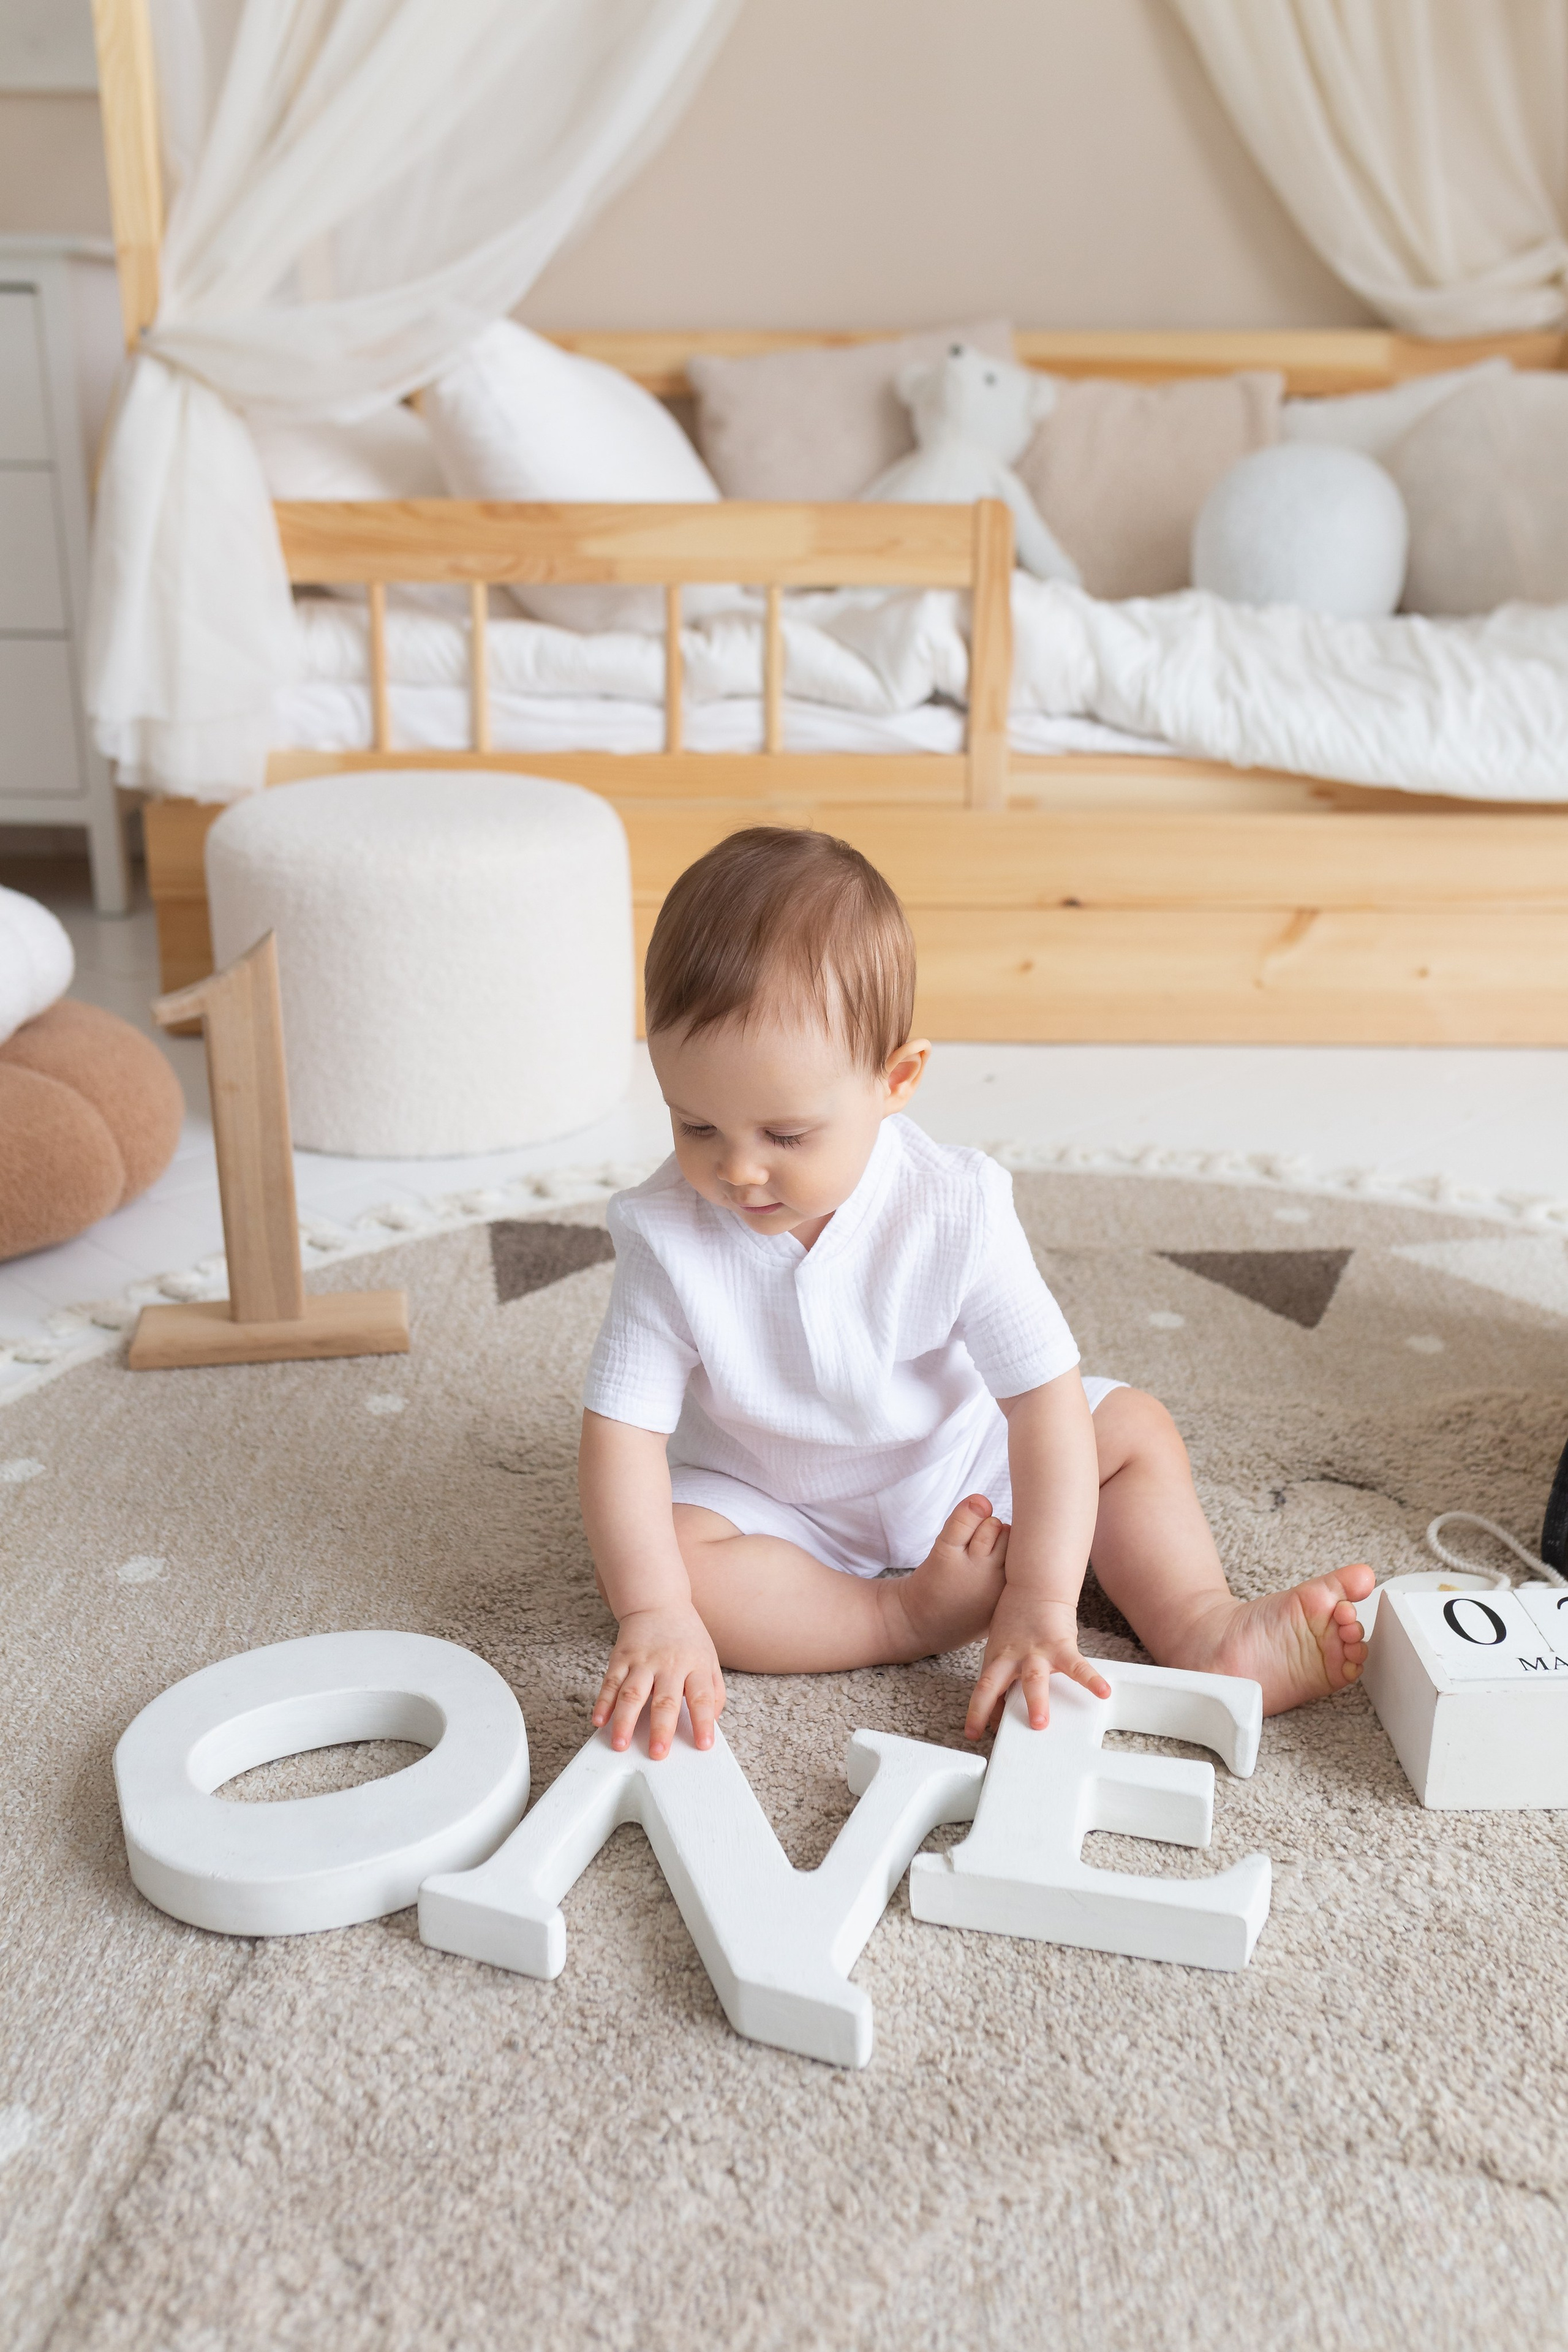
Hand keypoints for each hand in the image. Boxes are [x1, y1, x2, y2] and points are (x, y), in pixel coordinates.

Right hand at [592, 1603, 725, 1759]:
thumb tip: (711, 1721)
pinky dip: (603, 1703)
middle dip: (661, 1729)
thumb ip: (714, 1690)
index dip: (703, 1722)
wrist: (657, 1602)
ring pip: (632, 1694)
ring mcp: (643, 1661)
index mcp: (695, 1665)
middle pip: (665, 1699)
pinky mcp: (621, 1658)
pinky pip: (610, 1683)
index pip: (702, 1697)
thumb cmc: (686, 1636)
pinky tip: (599, 1721)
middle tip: (658, 1753)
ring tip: (620, 1744)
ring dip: (624, 1721)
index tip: (703, 1745)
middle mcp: (669, 1664)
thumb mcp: (710, 1658)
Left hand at [963, 1589, 1110, 1739]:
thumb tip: (999, 1708)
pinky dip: (1091, 1680)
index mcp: (996, 1659)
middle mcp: (1012, 1657)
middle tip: (999, 1734)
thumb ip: (1001, 1675)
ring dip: (1036, 1701)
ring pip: (1033, 1679)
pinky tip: (1103, 1692)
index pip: (983, 1689)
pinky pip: (1077, 1666)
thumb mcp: (1000, 1646)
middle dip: (996, 1709)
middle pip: (997, 1683)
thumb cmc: (1017, 1618)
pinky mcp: (1061, 1645)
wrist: (1036, 1585)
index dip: (978, 1711)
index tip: (974, 1733)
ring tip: (1041, 1723)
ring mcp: (1036, 1651)